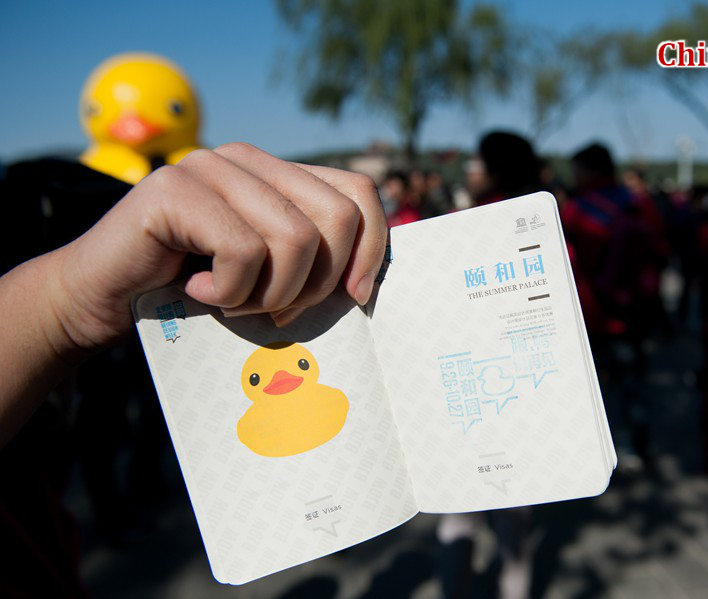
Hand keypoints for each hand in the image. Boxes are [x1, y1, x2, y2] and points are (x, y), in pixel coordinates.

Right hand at [46, 143, 386, 354]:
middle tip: (276, 309)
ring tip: (232, 300)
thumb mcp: (272, 276)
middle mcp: (250, 160)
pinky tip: (199, 291)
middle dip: (317, 283)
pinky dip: (230, 292)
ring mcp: (211, 167)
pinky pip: (244, 250)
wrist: (107, 297)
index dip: (371, 247)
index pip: (359, 191)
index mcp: (280, 174)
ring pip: (296, 238)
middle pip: (337, 217)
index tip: (354, 297)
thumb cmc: (198, 292)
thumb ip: (315, 261)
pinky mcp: (175, 189)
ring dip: (270, 294)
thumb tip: (369, 281)